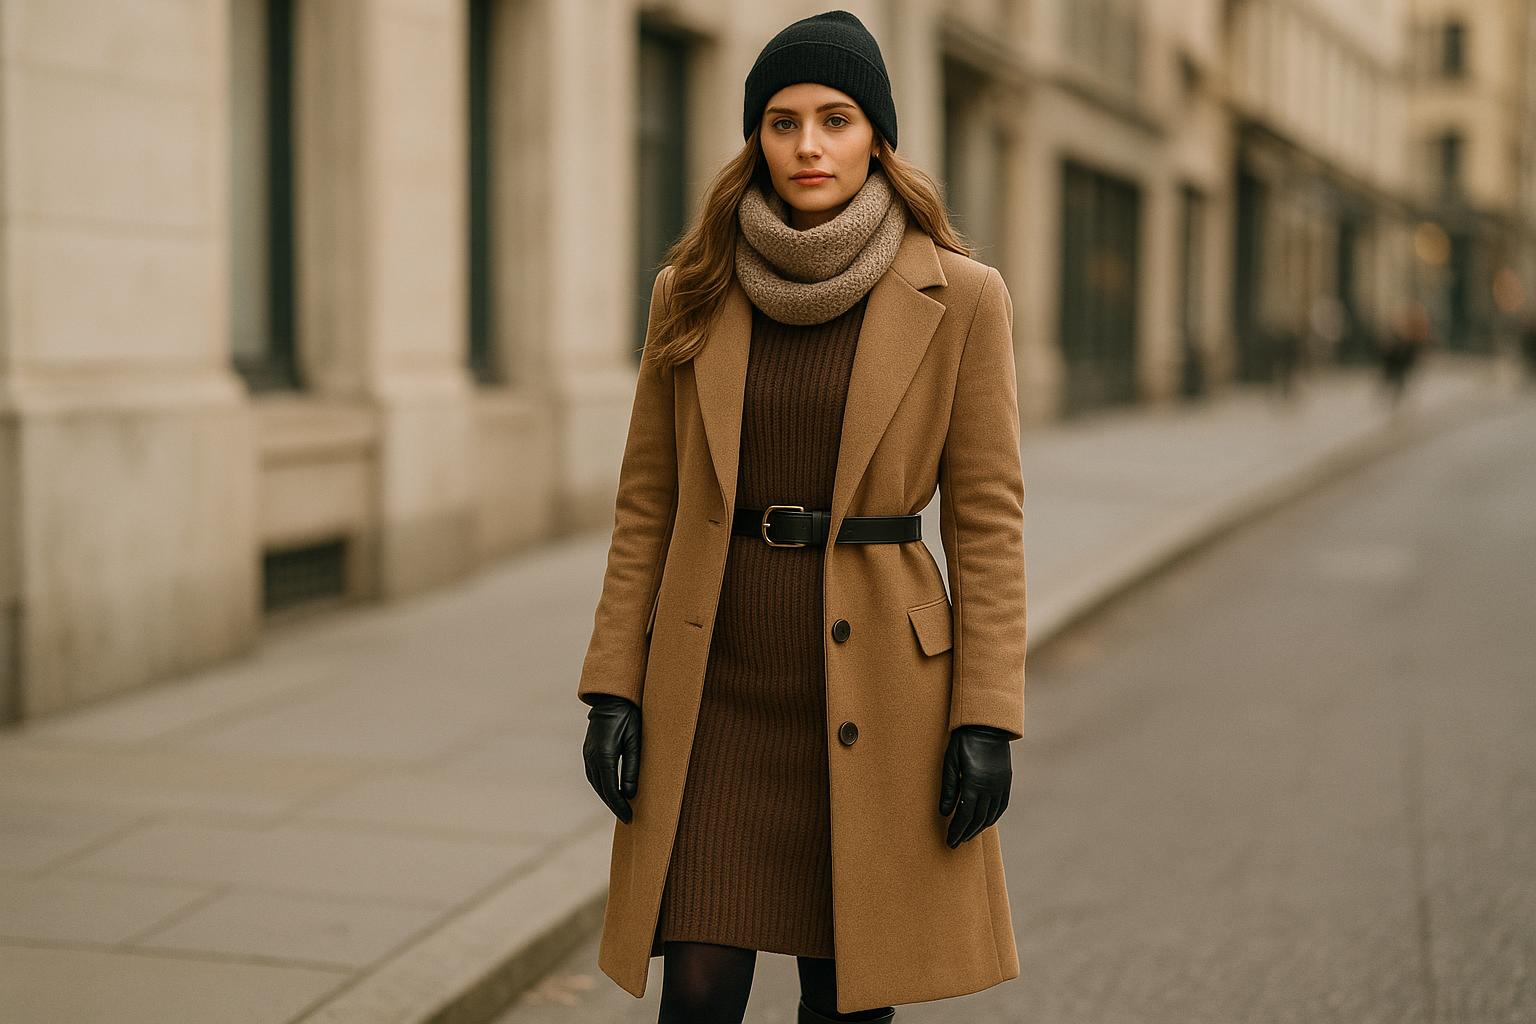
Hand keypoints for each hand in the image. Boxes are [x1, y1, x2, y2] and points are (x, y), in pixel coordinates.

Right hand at [583, 695, 641, 823]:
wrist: (613, 699)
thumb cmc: (629, 718)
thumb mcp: (635, 742)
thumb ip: (632, 768)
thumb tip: (630, 794)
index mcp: (604, 755)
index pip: (610, 789)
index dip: (619, 806)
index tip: (629, 817)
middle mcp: (591, 757)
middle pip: (601, 789)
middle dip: (614, 805)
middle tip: (627, 818)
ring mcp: (587, 754)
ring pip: (596, 784)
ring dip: (607, 797)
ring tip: (620, 807)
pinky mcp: (588, 751)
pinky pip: (594, 775)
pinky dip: (602, 786)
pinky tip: (611, 790)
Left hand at [939, 725, 1013, 846]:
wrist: (987, 726)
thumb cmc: (963, 742)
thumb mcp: (950, 763)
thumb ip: (948, 788)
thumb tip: (945, 812)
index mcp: (974, 784)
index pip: (965, 815)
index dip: (957, 830)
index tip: (950, 841)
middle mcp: (990, 788)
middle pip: (978, 819)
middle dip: (966, 833)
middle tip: (956, 843)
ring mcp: (1001, 785)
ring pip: (991, 815)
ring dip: (979, 827)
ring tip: (968, 835)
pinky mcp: (1006, 781)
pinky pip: (1001, 805)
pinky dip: (993, 817)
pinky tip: (985, 822)